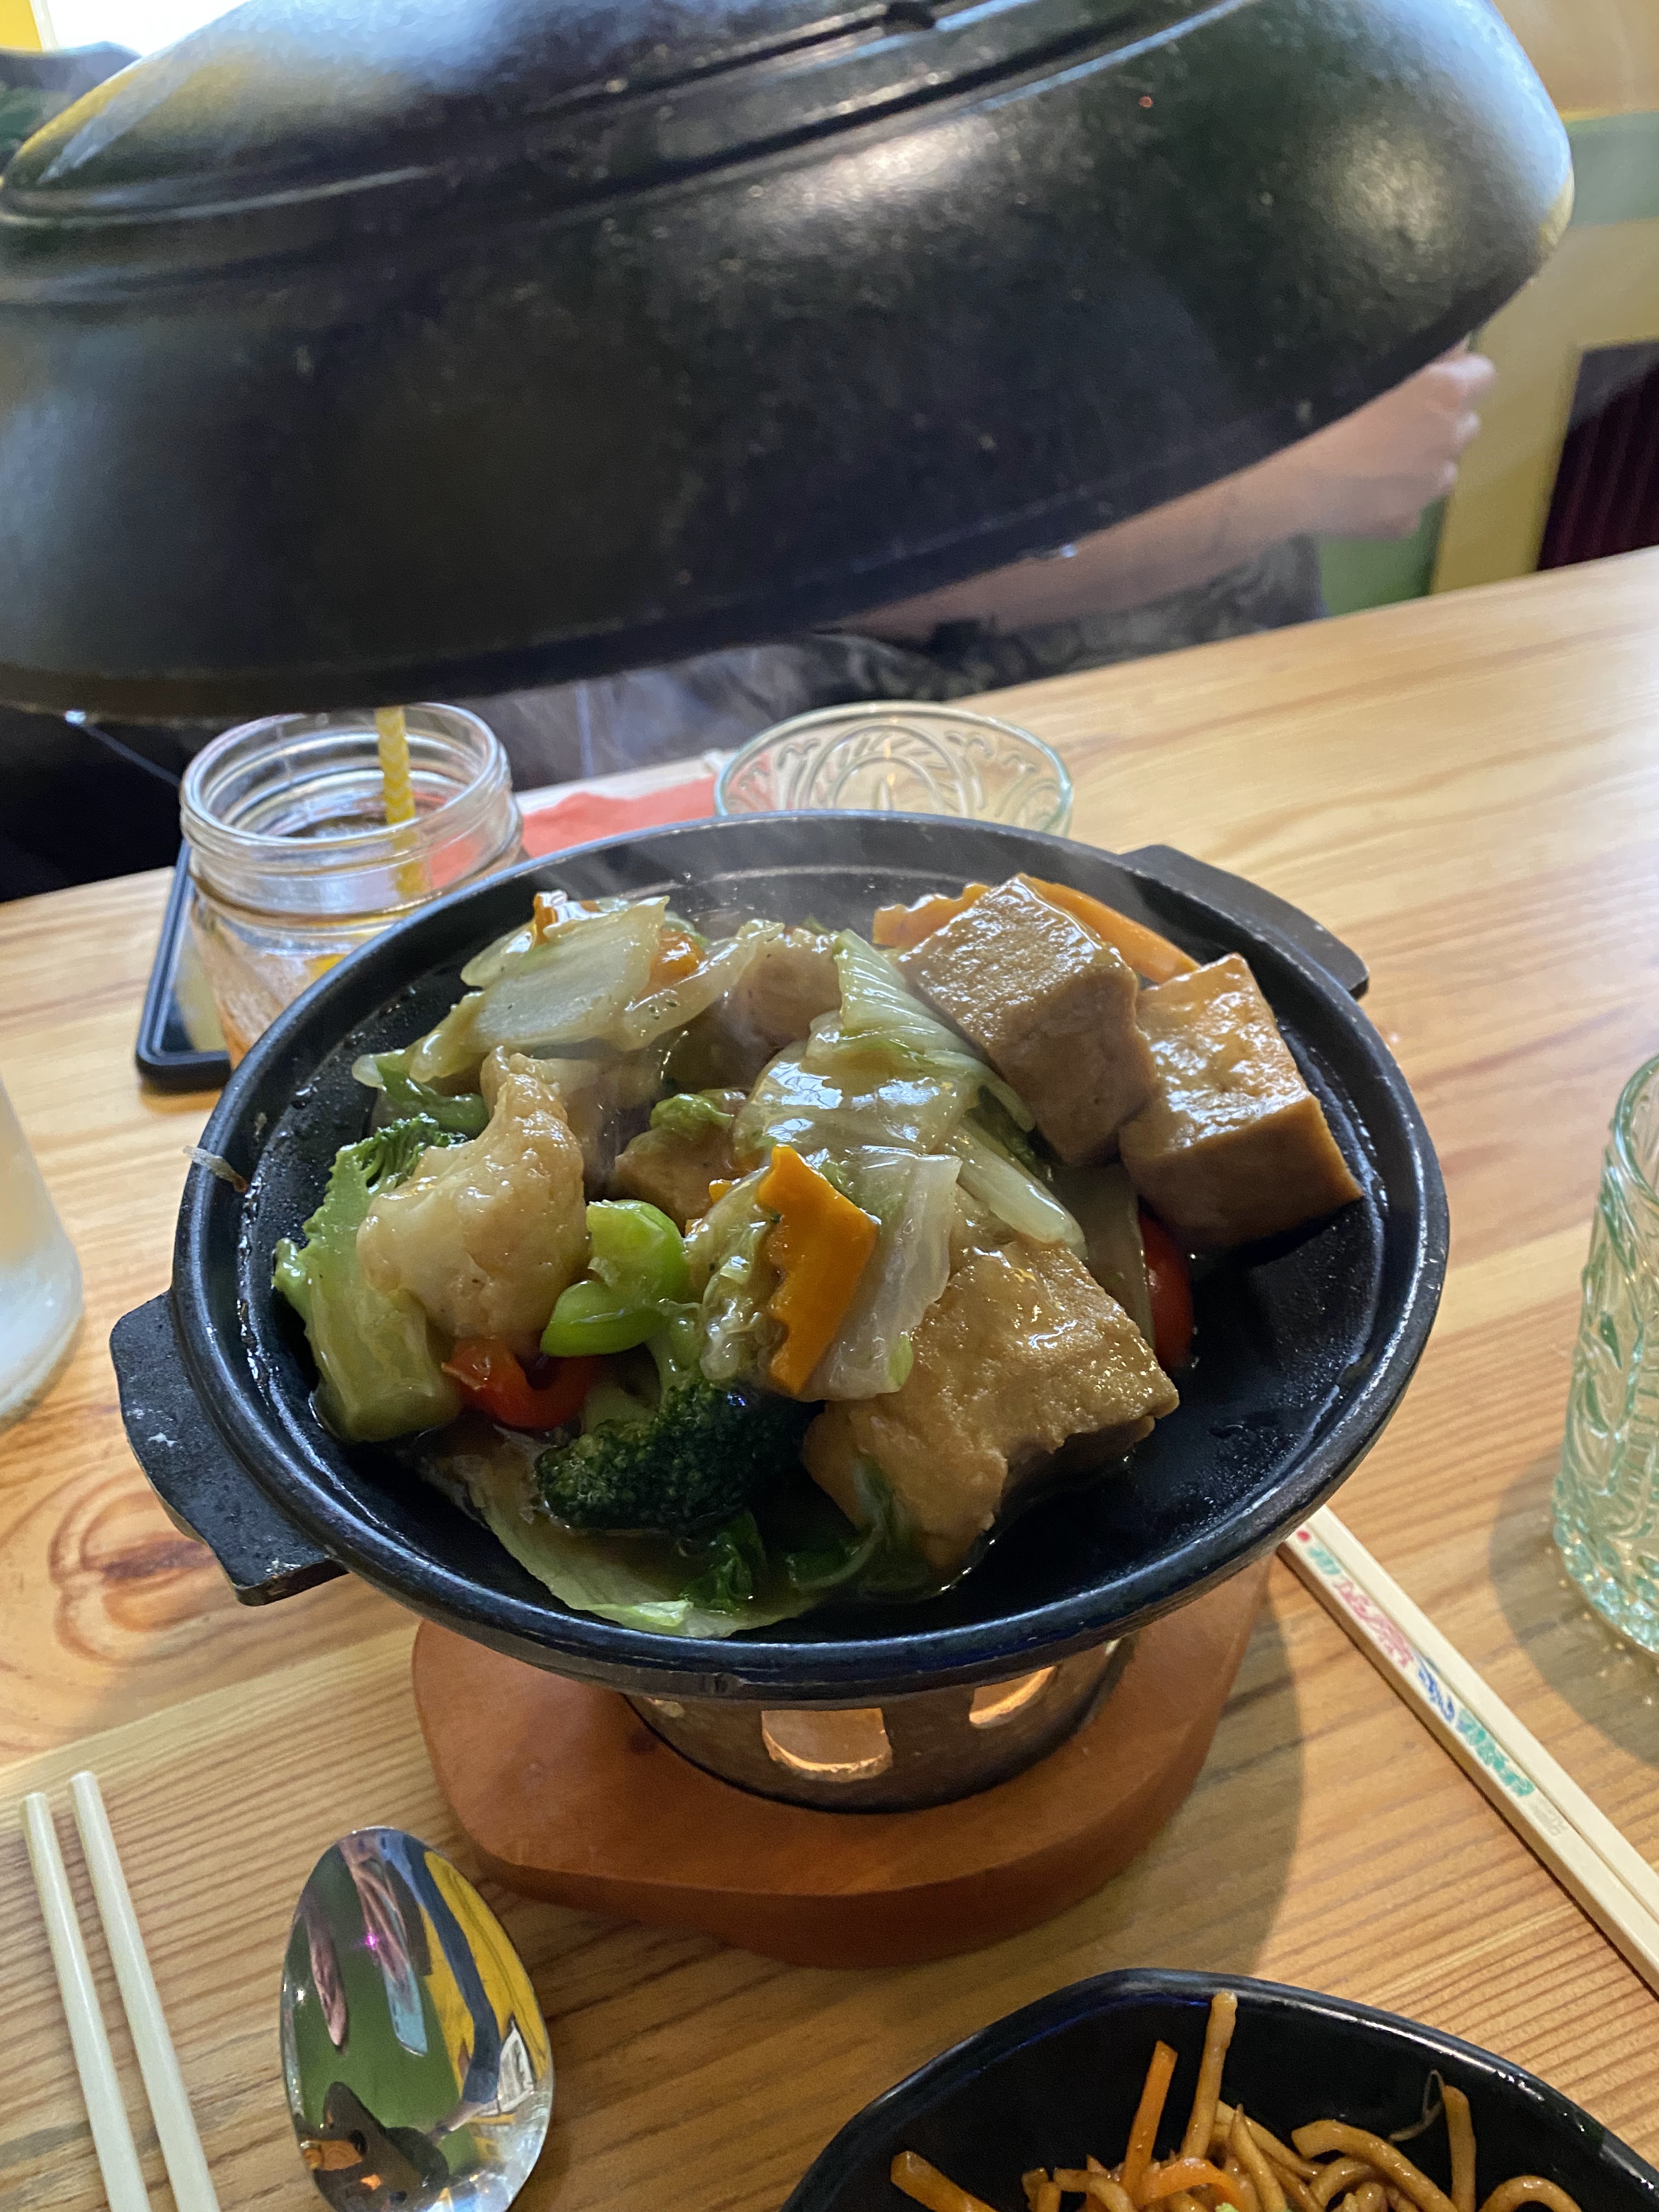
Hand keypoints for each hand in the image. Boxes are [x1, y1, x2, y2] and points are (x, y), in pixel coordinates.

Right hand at [1277, 348, 1496, 539]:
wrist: (1284, 475)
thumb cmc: (1321, 403)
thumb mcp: (1371, 358)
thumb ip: (1423, 349)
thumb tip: (1453, 342)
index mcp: (1446, 394)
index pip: (1483, 374)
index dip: (1458, 373)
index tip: (1430, 376)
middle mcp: (1449, 442)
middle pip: (1465, 424)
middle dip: (1442, 420)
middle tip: (1398, 418)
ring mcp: (1427, 489)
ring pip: (1441, 469)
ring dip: (1423, 461)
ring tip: (1379, 458)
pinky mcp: (1401, 524)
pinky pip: (1409, 507)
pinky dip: (1393, 499)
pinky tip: (1361, 492)